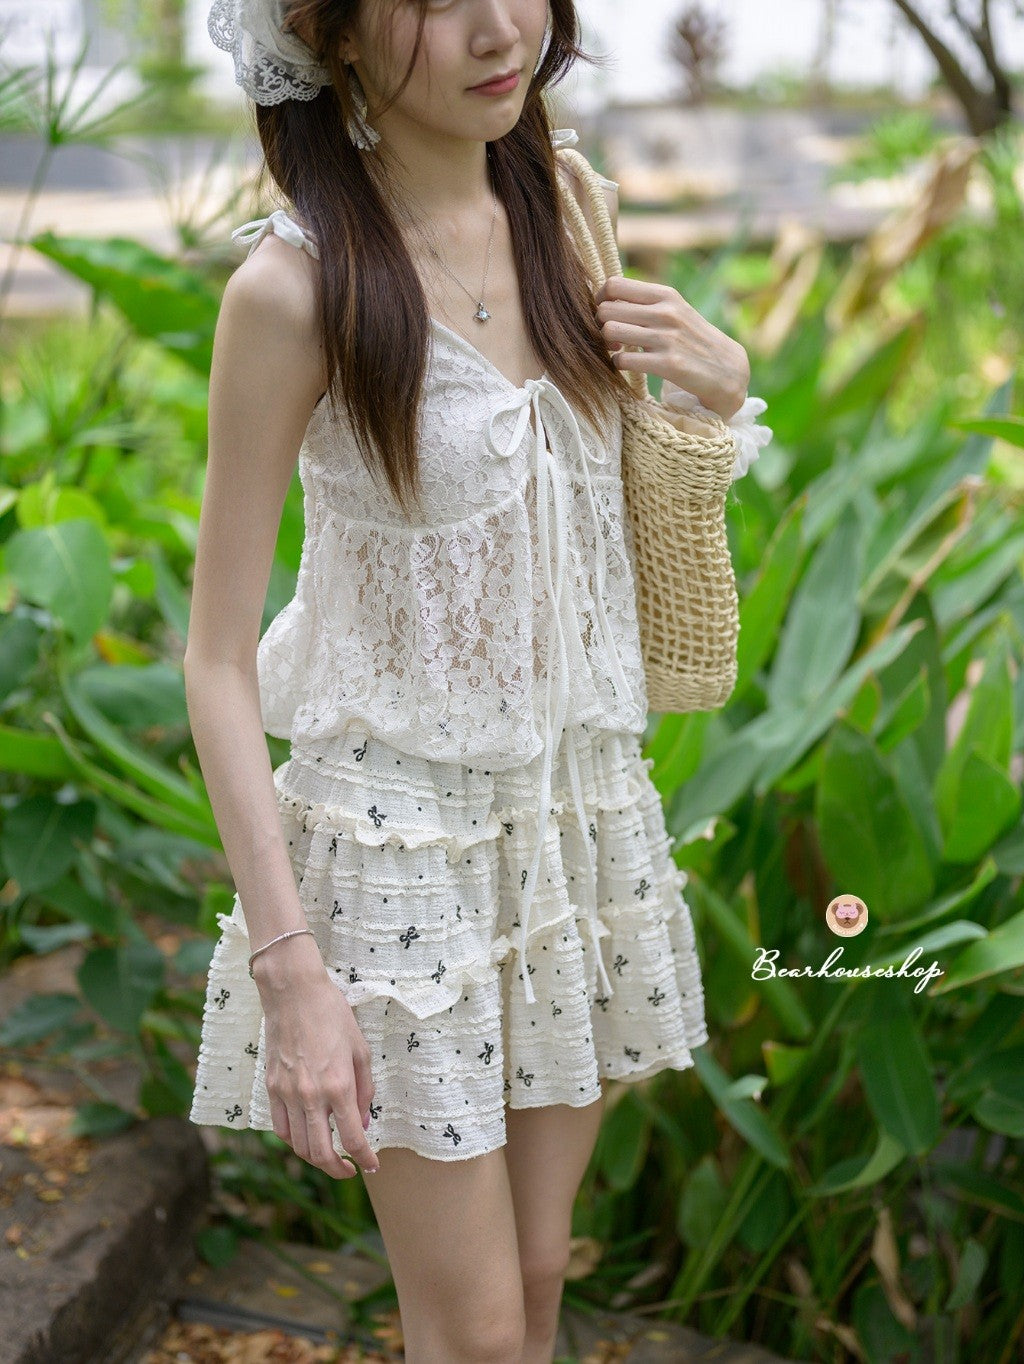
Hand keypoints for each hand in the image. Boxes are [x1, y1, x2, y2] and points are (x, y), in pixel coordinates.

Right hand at [256, 946, 379, 1177]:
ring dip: (315, 1158)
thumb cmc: (332, 1015)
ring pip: (298, 1145)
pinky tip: (305, 1138)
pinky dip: (293, 1141)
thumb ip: (364, 1090)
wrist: (294, 993)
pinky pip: (280, 1128)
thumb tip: (363, 1123)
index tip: (371, 1165)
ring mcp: (287, 1094)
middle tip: (349, 1169)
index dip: (364, 1159)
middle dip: (337, 1169)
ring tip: (329, 1156)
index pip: (352, 1139)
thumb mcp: (360, 1049)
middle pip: (321, 1153)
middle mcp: (311, 1096)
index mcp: (338, 1086)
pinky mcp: (271, 1088)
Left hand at [595, 274, 749, 419]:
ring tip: (615, 351)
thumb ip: (646, 302)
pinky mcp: (667, 364)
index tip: (604, 314)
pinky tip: (625, 366)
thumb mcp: (675, 310)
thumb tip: (606, 295)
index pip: (613, 285)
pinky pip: (623, 361)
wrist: (726, 369)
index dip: (599, 300)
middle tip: (609, 337)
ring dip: (605, 345)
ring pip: (610, 332)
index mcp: (665, 294)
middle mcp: (666, 312)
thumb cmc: (692, 338)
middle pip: (606, 310)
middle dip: (599, 325)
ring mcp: (667, 338)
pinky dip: (617, 365)